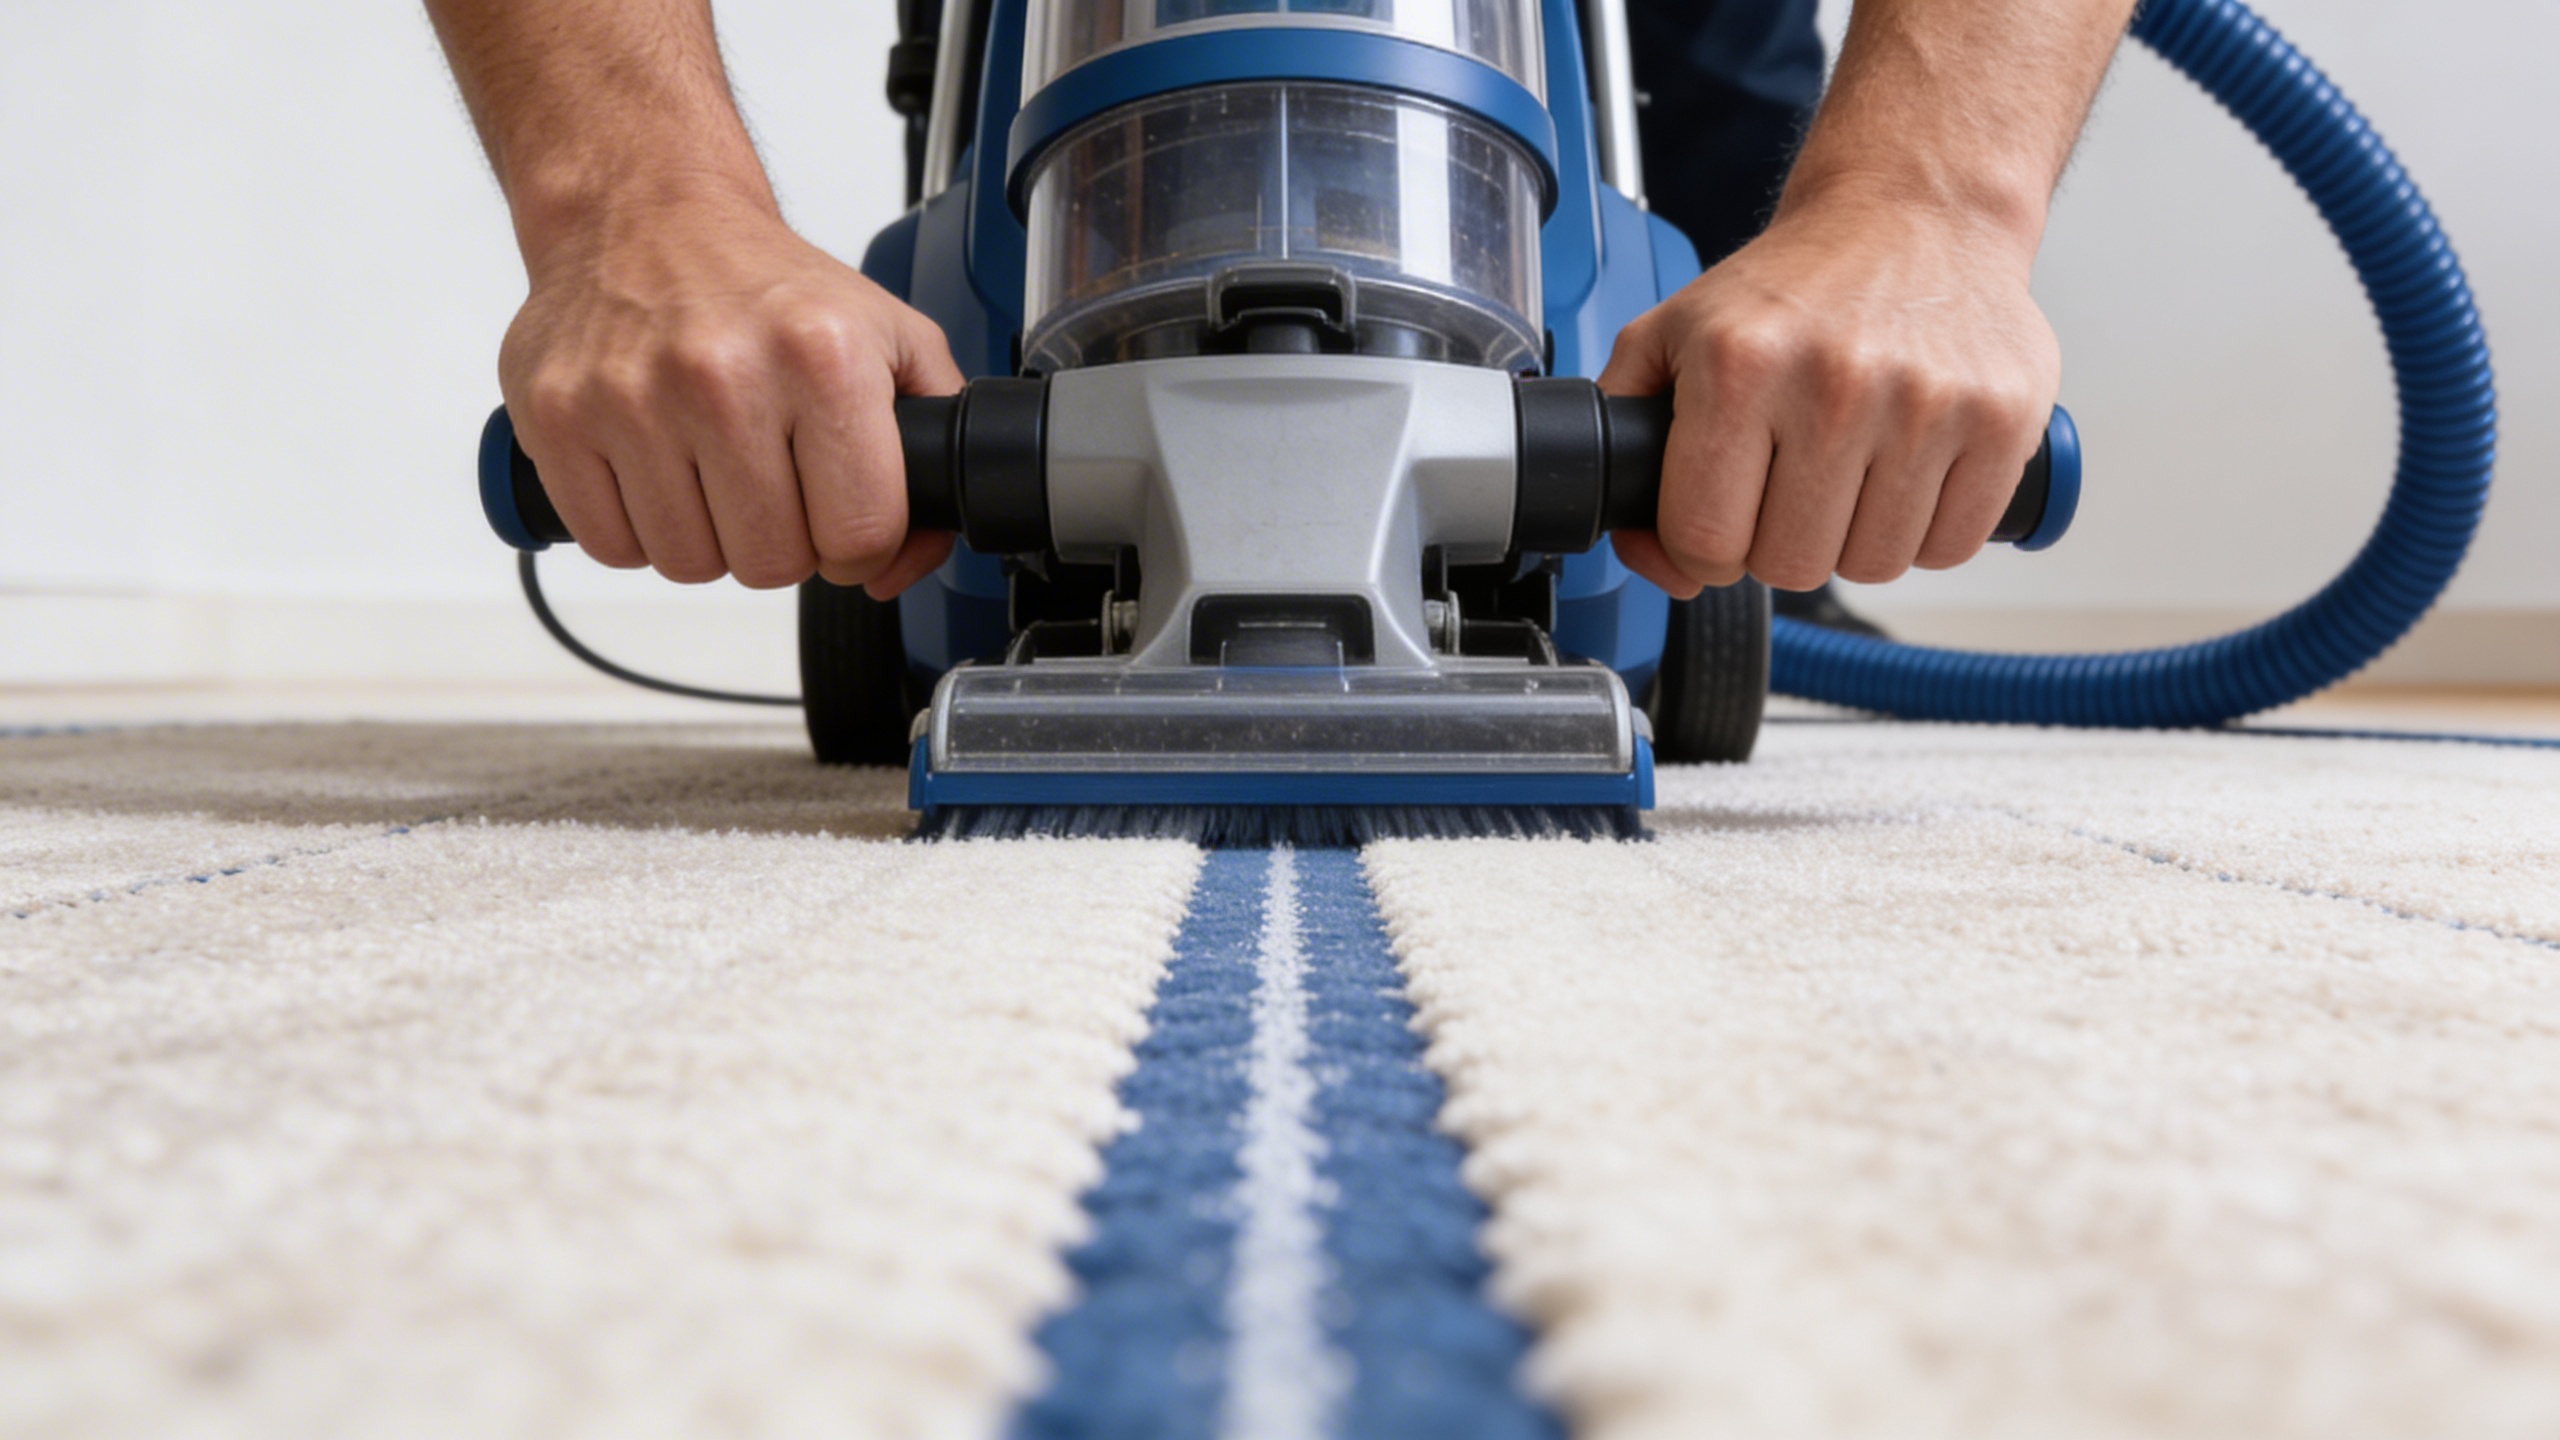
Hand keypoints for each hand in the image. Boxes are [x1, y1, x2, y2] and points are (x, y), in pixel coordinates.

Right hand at [498, 191, 962, 595]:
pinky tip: (655, 470)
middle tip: (770, 484)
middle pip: (772, 563)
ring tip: (709, 469)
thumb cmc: (766, 285)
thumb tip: (900, 564)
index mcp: (822, 356)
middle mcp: (724, 374)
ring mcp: (631, 398)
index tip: (839, 514)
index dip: (857, 544)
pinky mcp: (557, 417)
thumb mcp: (891, 337)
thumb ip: (934, 447)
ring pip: (689, 565)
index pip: (859, 534)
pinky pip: (612, 546)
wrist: (646, 211)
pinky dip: (636, 529)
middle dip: (780, 540)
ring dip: (707, 538)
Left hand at [1598, 192, 2059, 597]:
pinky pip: (1950, 547)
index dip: (1705, 549)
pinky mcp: (2002, 419)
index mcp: (1740, 365)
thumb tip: (1656, 559)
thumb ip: (1626, 439)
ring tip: (1854, 471)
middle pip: (1791, 565)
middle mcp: (1835, 382)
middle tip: (1793, 485)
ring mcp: (1927, 403)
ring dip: (1856, 539)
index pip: (1706, 540)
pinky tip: (1910, 473)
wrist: (1915, 209)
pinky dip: (1926, 530)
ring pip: (1873, 565)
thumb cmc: (1796, 284)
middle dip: (1782, 541)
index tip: (1724, 517)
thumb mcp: (1674, 332)